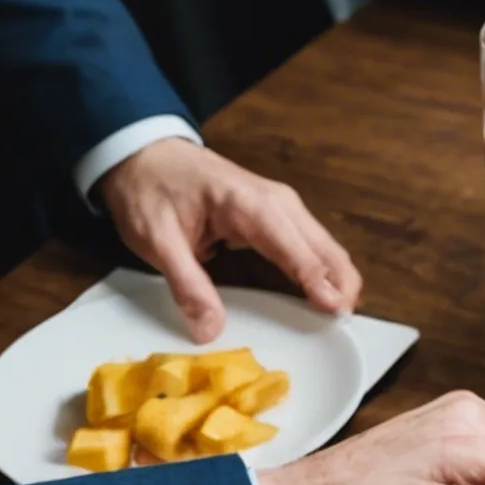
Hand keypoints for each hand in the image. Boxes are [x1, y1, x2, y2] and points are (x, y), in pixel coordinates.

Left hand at [93, 139, 360, 343]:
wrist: (142, 152)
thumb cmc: (148, 191)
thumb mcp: (156, 241)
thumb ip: (187, 285)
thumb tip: (210, 331)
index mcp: (252, 206)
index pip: (299, 251)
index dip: (321, 284)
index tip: (337, 314)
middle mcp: (279, 203)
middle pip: (328, 248)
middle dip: (342, 286)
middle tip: (342, 324)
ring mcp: (283, 205)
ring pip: (327, 246)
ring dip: (337, 279)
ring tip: (336, 315)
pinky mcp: (279, 213)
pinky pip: (312, 244)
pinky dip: (324, 269)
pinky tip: (322, 293)